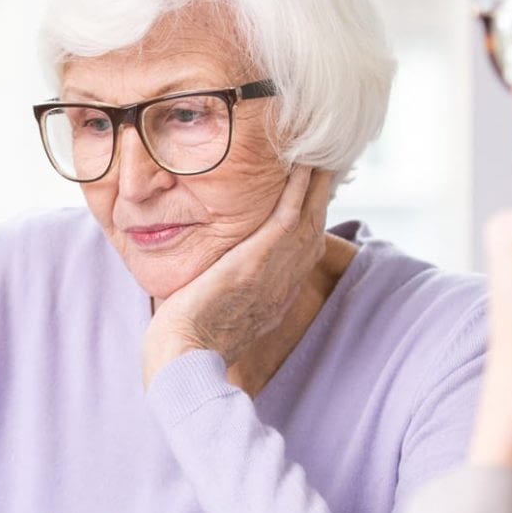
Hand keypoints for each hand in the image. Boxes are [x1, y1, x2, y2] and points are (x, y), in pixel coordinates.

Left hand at [143, 167, 335, 385]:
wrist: (184, 360)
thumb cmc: (186, 345)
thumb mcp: (213, 314)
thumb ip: (221, 294)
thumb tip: (209, 279)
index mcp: (275, 298)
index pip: (300, 251)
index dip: (308, 221)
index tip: (309, 197)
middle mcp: (284, 284)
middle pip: (313, 230)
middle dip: (320, 196)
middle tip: (327, 162)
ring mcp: (275, 272)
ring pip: (308, 218)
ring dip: (317, 184)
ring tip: (321, 152)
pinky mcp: (258, 261)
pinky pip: (289, 217)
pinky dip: (300, 190)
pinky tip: (304, 164)